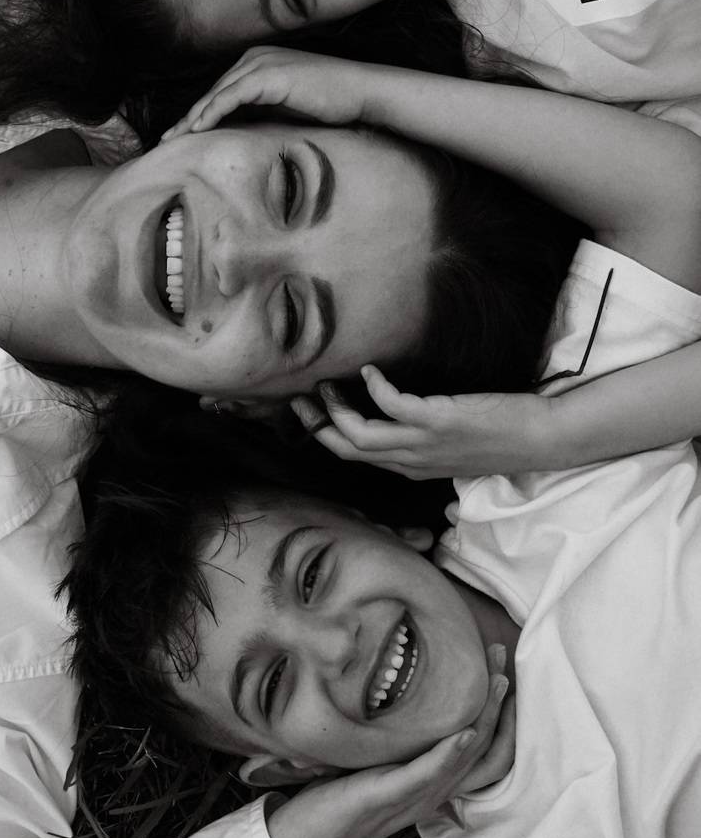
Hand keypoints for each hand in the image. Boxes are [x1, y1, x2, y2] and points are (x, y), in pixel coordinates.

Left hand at [163, 46, 390, 139]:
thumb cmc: (331, 104)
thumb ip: (261, 113)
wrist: (362, 93)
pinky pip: (231, 96)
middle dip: (187, 117)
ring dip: (192, 118)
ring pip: (216, 94)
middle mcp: (255, 59)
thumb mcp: (286, 108)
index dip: (197, 115)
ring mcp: (261, 64)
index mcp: (257, 64)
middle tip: (165, 141)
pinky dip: (212, 112)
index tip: (179, 137)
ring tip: (173, 139)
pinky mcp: (269, 75)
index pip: (219, 92)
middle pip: (212, 92)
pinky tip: (197, 130)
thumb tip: (238, 134)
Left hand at [266, 646, 511, 837]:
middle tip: (503, 658)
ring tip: (496, 683)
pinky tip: (463, 732)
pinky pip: (426, 776)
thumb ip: (408, 742)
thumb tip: (414, 697)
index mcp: (437, 785)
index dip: (504, 714)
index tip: (505, 671)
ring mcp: (415, 797)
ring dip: (485, 719)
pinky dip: (448, 754)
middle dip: (501, 705)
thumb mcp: (385, 763)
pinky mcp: (388, 796)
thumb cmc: (344, 795)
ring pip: (467, 760)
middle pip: (487, 752)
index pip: (488, 753)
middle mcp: (435, 793)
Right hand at [292, 366, 555, 478]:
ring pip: (359, 434)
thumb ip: (424, 438)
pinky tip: (371, 371)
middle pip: (348, 449)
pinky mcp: (438, 421)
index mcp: (412, 466)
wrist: (539, 438)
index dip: (327, 437)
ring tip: (327, 384)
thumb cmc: (500, 437)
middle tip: (300, 398)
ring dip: (336, 408)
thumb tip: (402, 417)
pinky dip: (374, 386)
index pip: (357, 457)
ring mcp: (424, 443)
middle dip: (317, 425)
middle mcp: (412, 460)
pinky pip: (391, 404)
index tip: (310, 414)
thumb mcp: (454, 447)